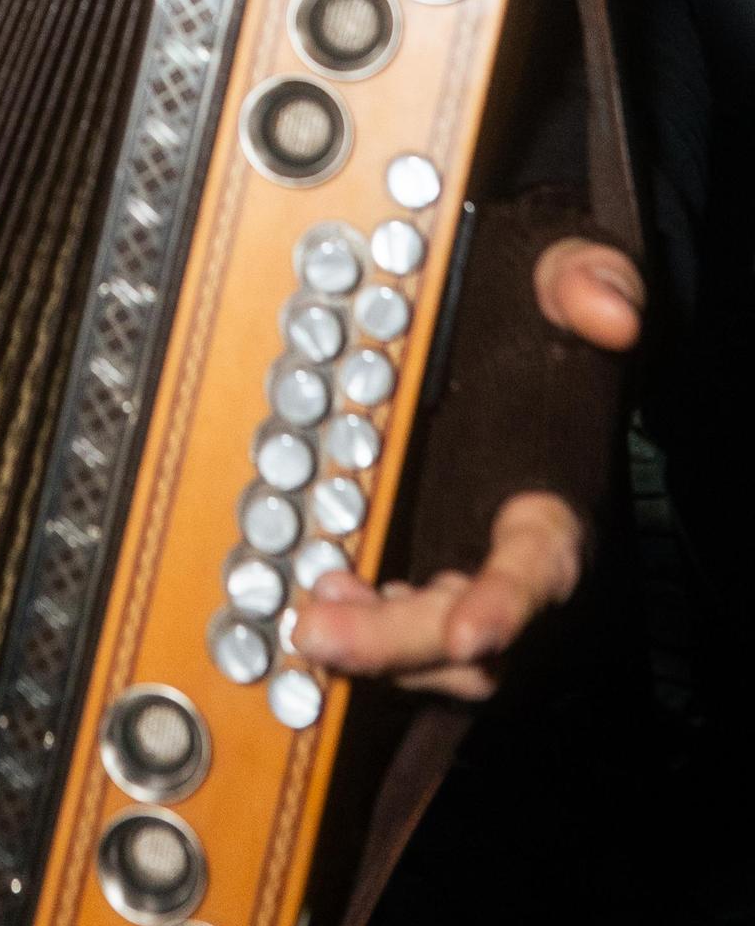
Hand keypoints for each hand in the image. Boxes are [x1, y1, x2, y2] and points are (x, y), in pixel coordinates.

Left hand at [292, 237, 641, 699]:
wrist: (511, 328)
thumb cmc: (541, 312)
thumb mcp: (565, 272)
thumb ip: (586, 280)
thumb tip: (609, 311)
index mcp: (557, 498)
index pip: (543, 564)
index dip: (508, 603)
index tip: (471, 632)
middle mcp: (516, 557)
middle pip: (476, 637)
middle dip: (400, 643)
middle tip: (322, 629)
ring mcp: (469, 576)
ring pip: (435, 652)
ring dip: (374, 648)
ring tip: (317, 610)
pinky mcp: (426, 578)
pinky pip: (403, 636)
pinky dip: (361, 634)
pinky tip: (322, 596)